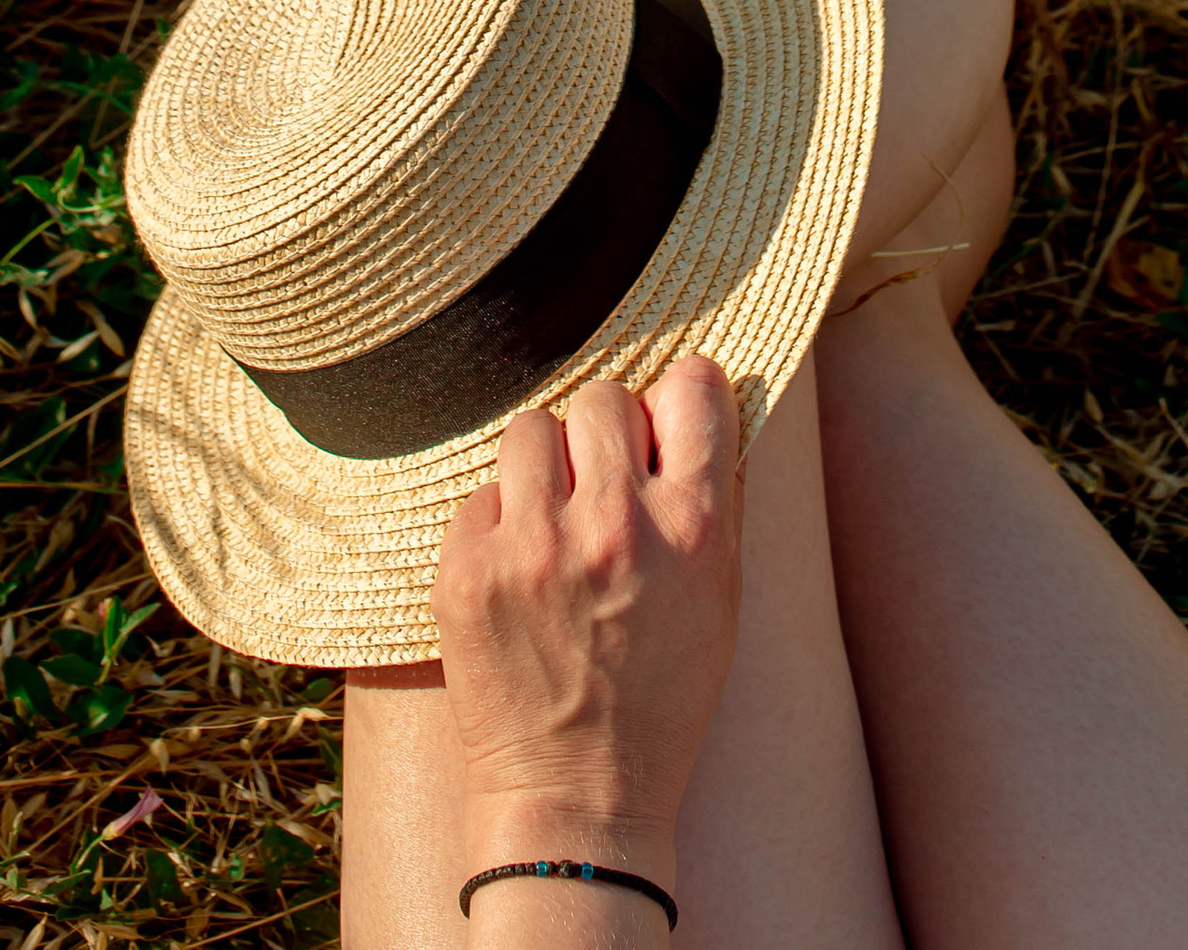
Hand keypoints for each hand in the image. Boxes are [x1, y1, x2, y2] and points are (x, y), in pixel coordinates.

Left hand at [435, 356, 742, 877]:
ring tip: (552, 528)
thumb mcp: (720, 599)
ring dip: (545, 469)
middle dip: (604, 438)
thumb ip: (712, 497)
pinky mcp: (467, 570)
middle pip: (603, 398)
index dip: (681, 397)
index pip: (693, 385)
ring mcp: (534, 545)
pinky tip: (516, 579)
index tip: (668, 420)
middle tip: (602, 493)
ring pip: (532, 430)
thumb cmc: (660, 699)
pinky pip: (481, 494)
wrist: (576, 801)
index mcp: (693, 528)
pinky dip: (498, 524)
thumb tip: (696, 398)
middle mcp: (616, 523)